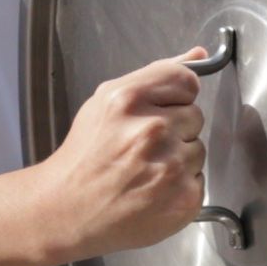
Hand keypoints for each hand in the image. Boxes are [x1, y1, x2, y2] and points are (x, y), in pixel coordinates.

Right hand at [21, 54, 207, 265]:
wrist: (67, 210)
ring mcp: (170, 167)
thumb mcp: (107, 101)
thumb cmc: (86, 156)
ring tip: (146, 171)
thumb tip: (199, 55)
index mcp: (129, 100)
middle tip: (143, 148)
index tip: (160, 110)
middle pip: (195, 115)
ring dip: (179, 159)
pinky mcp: (183, 199)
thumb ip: (156, 74)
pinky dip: (181, 187)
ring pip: (198, 149)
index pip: (187, 80)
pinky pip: (199, 180)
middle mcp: (152, 130)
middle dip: (174, 129)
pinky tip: (153, 191)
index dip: (175, 96)